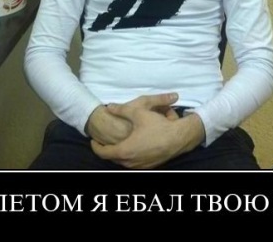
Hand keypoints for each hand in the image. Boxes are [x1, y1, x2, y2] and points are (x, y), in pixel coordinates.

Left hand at [90, 93, 204, 168]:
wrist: (179, 138)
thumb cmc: (158, 126)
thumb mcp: (139, 113)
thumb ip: (122, 109)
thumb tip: (109, 107)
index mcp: (124, 150)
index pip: (103, 153)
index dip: (96, 147)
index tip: (93, 141)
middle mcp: (130, 162)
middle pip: (113, 158)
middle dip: (107, 150)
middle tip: (103, 141)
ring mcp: (140, 166)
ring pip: (123, 162)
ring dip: (119, 153)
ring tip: (117, 143)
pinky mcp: (148, 166)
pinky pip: (133, 163)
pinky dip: (129, 156)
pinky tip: (133, 146)